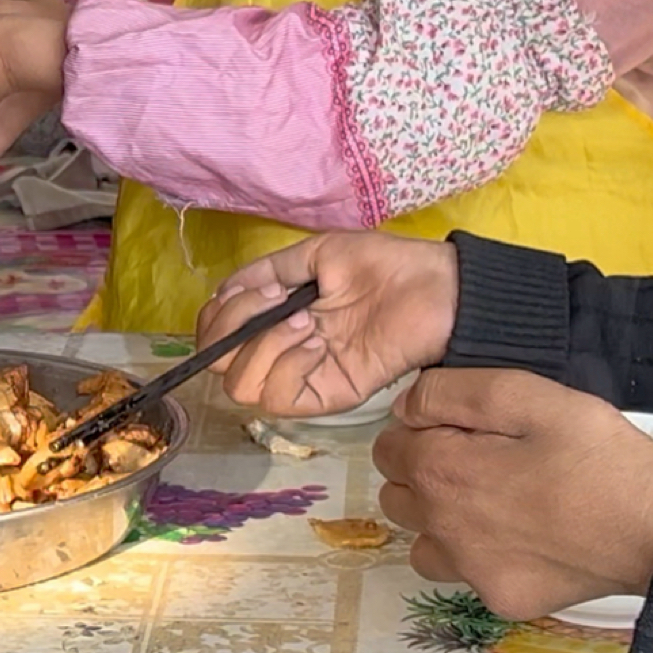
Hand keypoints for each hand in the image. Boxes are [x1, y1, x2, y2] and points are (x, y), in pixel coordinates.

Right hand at [207, 234, 458, 416]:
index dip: (216, 318)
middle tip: (275, 300)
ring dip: (263, 346)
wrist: (435, 287)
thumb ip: (268, 270)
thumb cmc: (384, 266)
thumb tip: (224, 292)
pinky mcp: (327, 396)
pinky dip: (287, 367)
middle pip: (219, 366)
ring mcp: (303, 377)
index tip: (255, 288)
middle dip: (232, 328)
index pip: (217, 337)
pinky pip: (279, 399)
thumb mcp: (317, 254)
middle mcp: (281, 353)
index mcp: (275, 320)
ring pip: (242, 387)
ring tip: (304, 321)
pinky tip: (316, 343)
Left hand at [373, 370, 652, 619]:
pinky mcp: (500, 599)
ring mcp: (470, 571)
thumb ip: (454, 393)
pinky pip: (464, 576)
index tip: (461, 426)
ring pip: (422, 541)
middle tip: (481, 459)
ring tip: (495, 501)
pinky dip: (478, 556)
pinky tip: (521, 536)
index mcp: (443, 471)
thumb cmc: (600, 457)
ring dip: (441, 520)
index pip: (388, 447)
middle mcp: (442, 528)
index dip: (419, 429)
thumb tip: (405, 408)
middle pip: (398, 495)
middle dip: (424, 472)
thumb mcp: (530, 396)